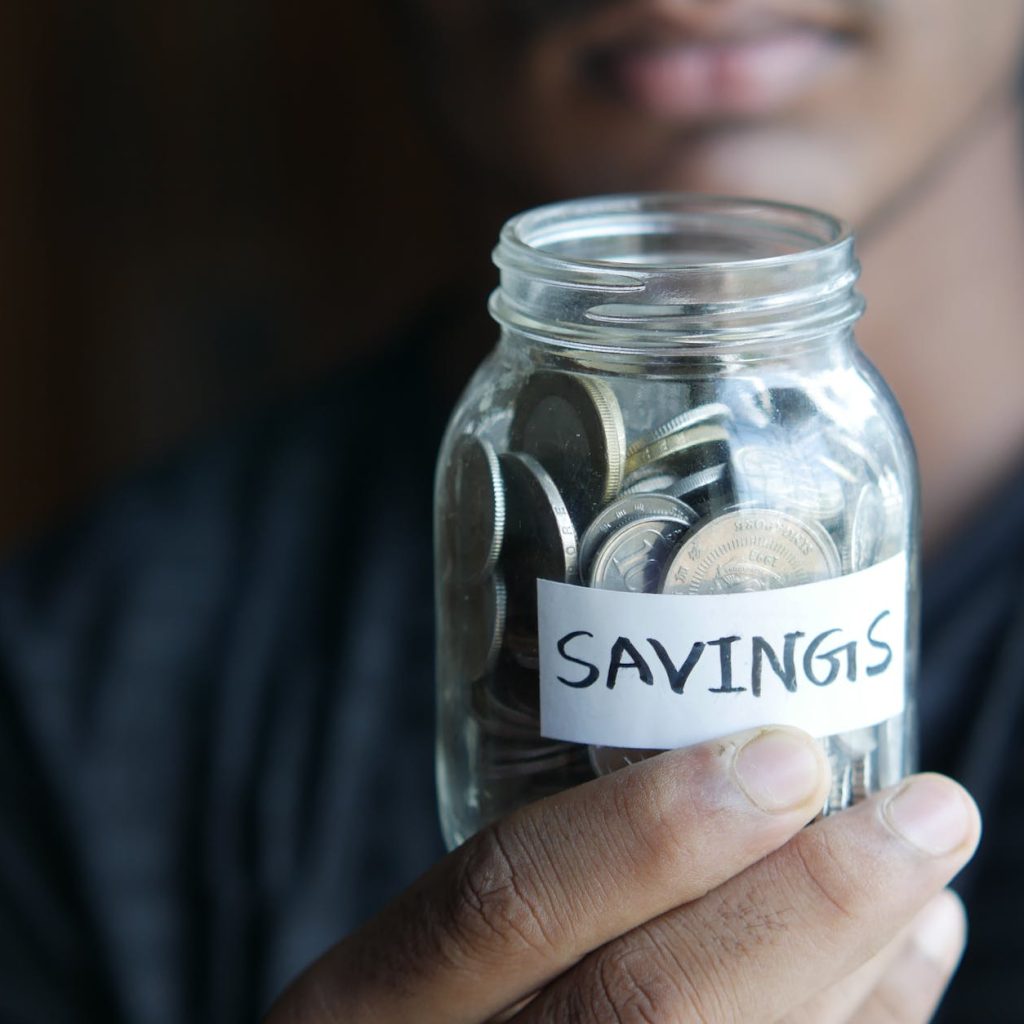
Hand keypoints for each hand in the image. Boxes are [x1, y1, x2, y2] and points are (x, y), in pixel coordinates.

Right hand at [265, 726, 978, 1022]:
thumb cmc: (412, 1017)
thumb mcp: (412, 948)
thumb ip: (523, 876)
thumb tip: (723, 763)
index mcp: (371, 1001)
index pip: (503, 899)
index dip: (648, 827)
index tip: (783, 755)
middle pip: (647, 1007)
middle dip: (806, 904)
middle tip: (922, 810)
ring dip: (859, 972)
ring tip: (927, 876)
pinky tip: (902, 967)